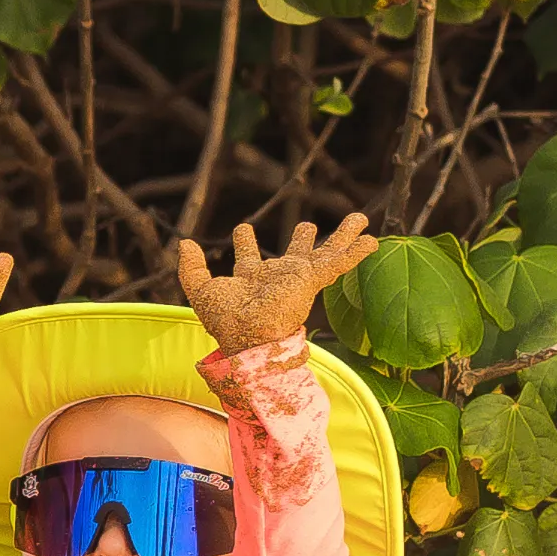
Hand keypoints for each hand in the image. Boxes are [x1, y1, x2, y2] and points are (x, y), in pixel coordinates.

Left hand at [175, 215, 377, 352]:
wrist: (249, 337)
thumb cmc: (225, 320)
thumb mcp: (201, 289)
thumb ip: (191, 267)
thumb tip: (184, 243)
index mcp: (251, 279)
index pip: (249, 256)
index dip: (244, 242)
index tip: (243, 228)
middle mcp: (278, 277)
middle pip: (294, 253)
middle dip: (302, 239)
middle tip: (308, 225)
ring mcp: (299, 278)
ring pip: (326, 252)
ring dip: (342, 236)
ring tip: (359, 219)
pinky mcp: (313, 279)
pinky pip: (339, 262)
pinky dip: (356, 251)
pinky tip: (372, 240)